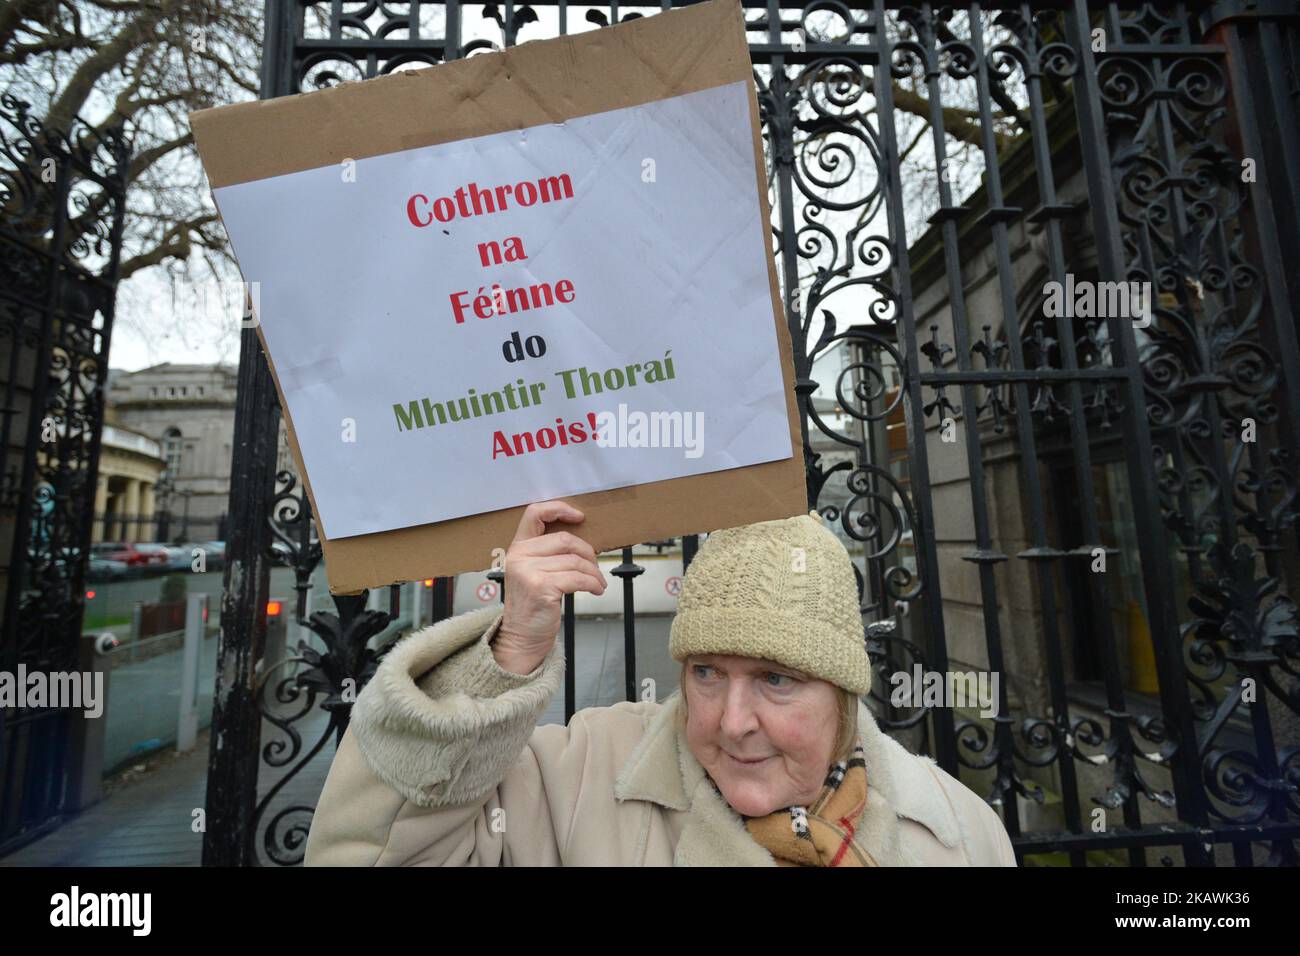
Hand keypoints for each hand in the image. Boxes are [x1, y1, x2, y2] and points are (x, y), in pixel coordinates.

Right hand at [491, 500, 606, 673]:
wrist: (522, 636)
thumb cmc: (533, 604)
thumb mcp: (533, 572)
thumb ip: (548, 553)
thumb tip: (582, 542)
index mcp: (518, 547)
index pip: (534, 513)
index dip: (559, 509)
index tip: (579, 516)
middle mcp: (519, 556)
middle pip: (565, 539)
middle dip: (588, 553)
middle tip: (596, 567)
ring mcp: (528, 571)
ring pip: (575, 561)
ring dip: (594, 573)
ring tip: (598, 582)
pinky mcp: (541, 587)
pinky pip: (578, 578)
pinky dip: (593, 583)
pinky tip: (596, 590)